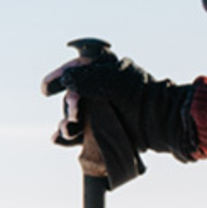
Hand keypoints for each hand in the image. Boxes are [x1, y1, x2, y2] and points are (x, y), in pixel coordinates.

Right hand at [41, 47, 197, 189]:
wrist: (161, 123)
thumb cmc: (141, 98)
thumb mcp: (113, 82)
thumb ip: (88, 79)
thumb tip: (66, 80)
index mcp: (105, 71)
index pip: (76, 68)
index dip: (59, 76)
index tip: (46, 89)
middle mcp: (102, 90)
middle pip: (73, 96)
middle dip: (68, 106)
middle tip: (74, 115)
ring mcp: (103, 111)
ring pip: (75, 117)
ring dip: (66, 123)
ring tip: (68, 130)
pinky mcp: (105, 130)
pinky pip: (82, 133)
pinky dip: (70, 137)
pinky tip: (60, 139)